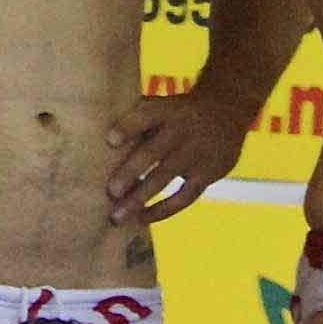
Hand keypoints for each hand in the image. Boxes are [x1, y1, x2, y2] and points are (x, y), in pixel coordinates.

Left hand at [104, 87, 251, 222]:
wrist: (227, 111)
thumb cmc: (179, 113)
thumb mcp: (163, 105)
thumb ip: (136, 117)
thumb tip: (95, 131)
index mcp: (167, 110)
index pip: (146, 116)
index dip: (128, 127)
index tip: (109, 140)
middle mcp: (182, 130)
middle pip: (153, 152)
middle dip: (131, 172)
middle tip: (110, 191)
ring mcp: (196, 153)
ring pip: (166, 177)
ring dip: (140, 197)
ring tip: (118, 216)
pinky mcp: (207, 174)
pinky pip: (184, 196)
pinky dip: (163, 209)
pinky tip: (142, 218)